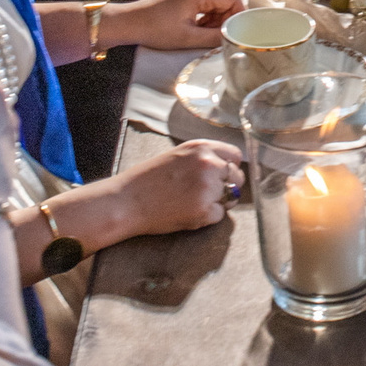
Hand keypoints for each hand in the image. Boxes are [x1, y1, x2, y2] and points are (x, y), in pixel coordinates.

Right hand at [94, 139, 245, 240]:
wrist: (127, 201)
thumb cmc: (148, 180)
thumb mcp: (178, 156)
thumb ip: (204, 157)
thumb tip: (228, 167)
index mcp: (201, 147)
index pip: (235, 155)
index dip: (230, 168)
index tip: (222, 176)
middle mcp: (208, 164)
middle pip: (238, 177)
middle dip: (227, 187)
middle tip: (207, 194)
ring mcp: (207, 187)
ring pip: (231, 197)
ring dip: (219, 203)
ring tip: (193, 203)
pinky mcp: (204, 210)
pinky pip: (220, 215)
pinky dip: (208, 218)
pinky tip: (188, 213)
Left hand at [107, 0, 242, 50]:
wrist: (130, 22)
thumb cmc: (155, 28)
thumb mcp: (188, 38)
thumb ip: (215, 37)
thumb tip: (234, 38)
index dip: (238, 17)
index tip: (234, 33)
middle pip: (227, 2)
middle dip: (225, 21)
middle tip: (216, 38)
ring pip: (217, 4)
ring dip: (215, 21)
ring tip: (202, 35)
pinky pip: (206, 5)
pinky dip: (206, 18)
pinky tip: (196, 30)